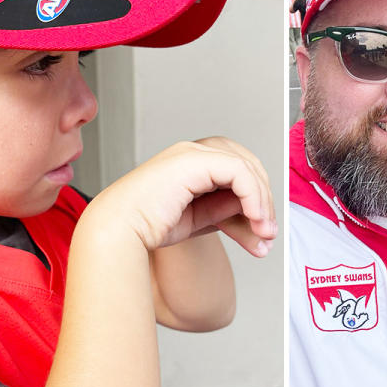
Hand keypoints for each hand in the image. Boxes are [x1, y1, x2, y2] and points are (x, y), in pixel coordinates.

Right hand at [87, 137, 276, 257]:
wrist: (118, 232)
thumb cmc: (148, 228)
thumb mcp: (202, 219)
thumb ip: (228, 211)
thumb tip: (261, 217)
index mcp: (190, 164)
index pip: (238, 170)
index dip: (257, 199)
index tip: (263, 231)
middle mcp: (192, 153)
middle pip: (247, 165)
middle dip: (264, 200)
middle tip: (268, 233)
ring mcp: (192, 153)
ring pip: (246, 167)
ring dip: (262, 201)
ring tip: (264, 232)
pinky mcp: (193, 160)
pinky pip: (239, 172)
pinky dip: (253, 197)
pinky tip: (255, 220)